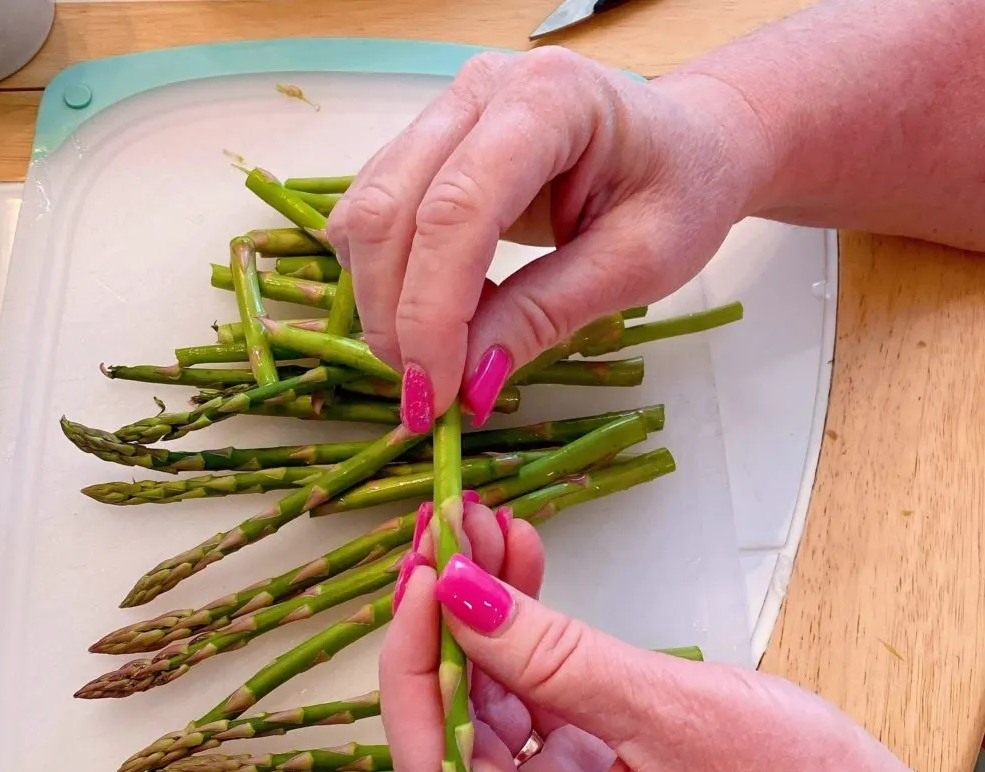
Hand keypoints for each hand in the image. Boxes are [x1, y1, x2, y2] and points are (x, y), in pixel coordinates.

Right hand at [326, 48, 768, 429]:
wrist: (688, 145)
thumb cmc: (681, 194)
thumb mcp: (637, 265)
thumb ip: (546, 315)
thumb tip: (467, 383)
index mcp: (548, 100)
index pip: (456, 211)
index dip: (432, 313)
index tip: (435, 394)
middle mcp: (480, 90)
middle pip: (388, 212)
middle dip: (395, 320)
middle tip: (427, 398)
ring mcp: (445, 112)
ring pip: (365, 216)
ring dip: (383, 306)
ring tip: (437, 361)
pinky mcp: (426, 145)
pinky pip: (372, 217)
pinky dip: (390, 282)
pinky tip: (439, 316)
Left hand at [381, 503, 983, 771]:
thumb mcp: (672, 716)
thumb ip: (553, 657)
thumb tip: (460, 596)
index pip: (435, 763)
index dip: (418, 659)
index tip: (427, 571)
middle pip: (453, 729)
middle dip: (449, 623)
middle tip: (446, 534)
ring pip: (488, 709)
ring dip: (488, 618)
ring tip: (486, 533)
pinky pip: (532, 707)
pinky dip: (528, 641)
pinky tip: (521, 573)